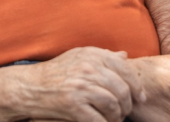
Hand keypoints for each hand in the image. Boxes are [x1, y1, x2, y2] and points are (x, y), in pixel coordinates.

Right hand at [16, 47, 143, 121]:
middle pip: (122, 90)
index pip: (125, 69)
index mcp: (92, 54)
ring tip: (113, 119)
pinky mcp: (73, 105)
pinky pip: (99, 120)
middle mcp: (88, 68)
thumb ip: (103, 56)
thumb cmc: (56, 73)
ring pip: (113, 106)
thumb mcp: (79, 57)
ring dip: (117, 117)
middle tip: (124, 112)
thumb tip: (125, 56)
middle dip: (127, 105)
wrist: (29, 87)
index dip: (136, 86)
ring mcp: (80, 87)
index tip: (139, 98)